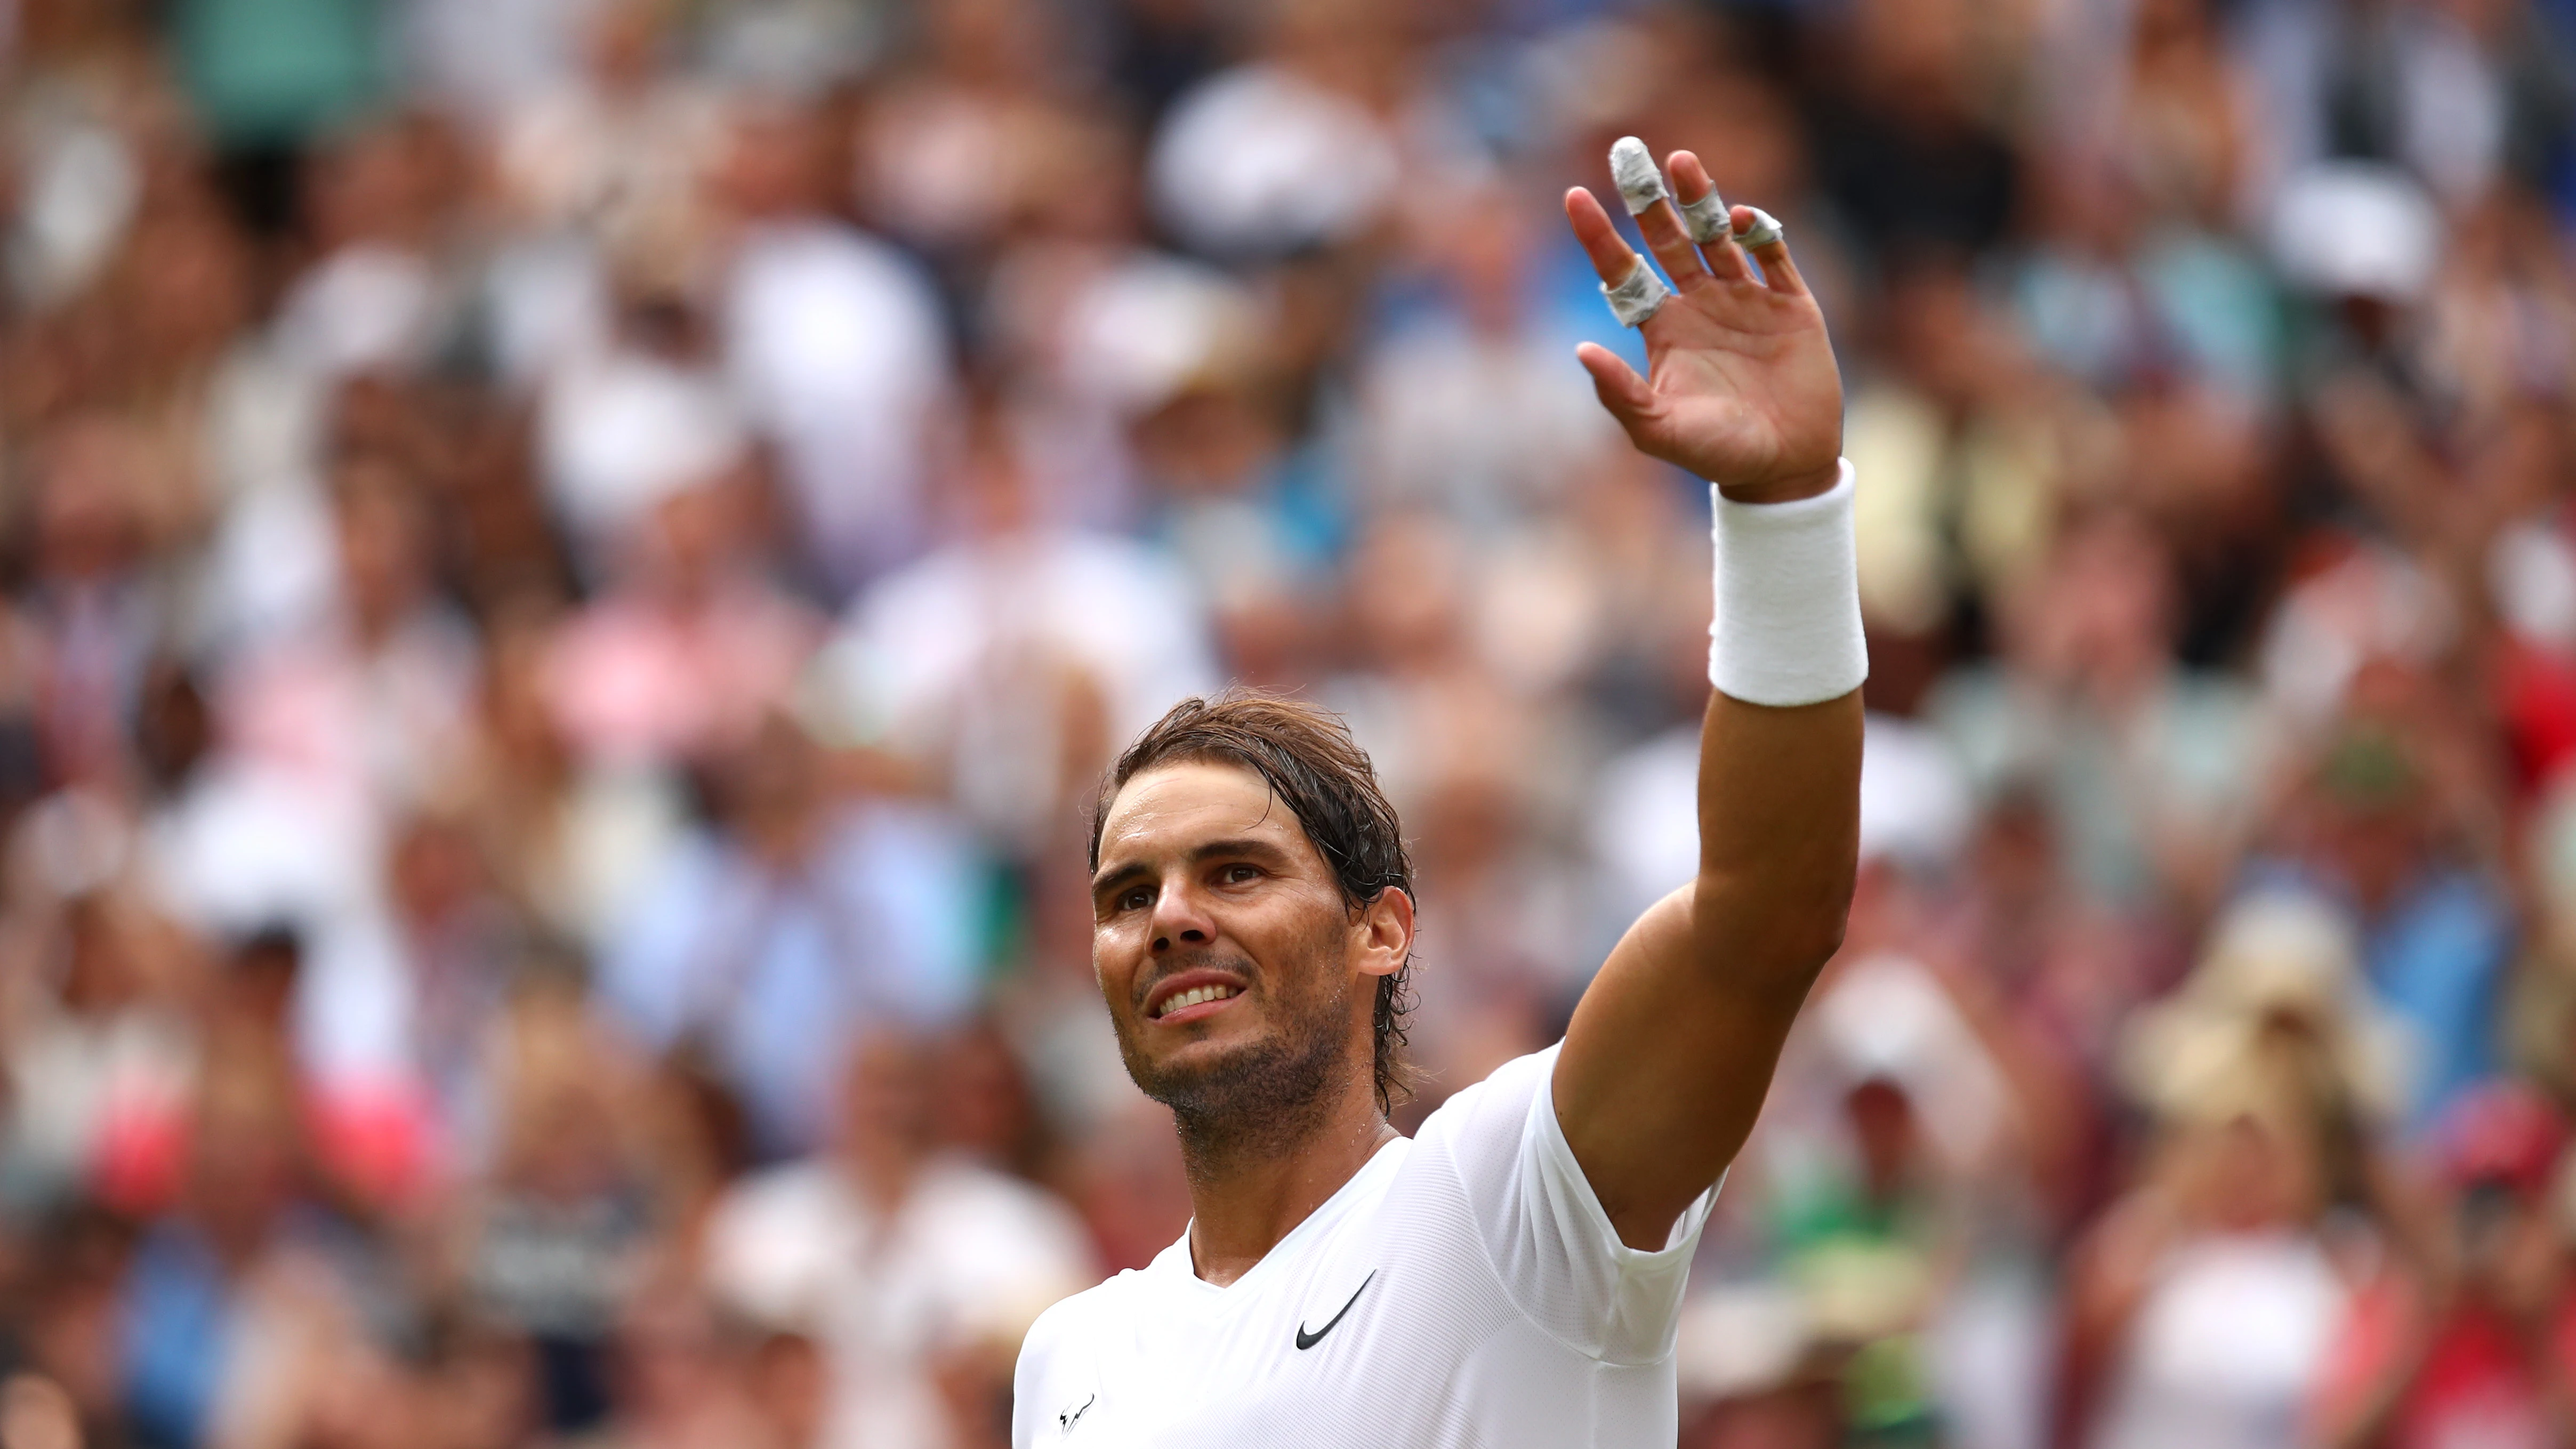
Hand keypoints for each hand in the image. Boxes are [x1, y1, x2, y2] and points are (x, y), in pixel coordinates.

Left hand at [1566, 149, 1843, 503]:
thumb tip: (1579, 351)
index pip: (1623, 271)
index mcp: (1663, 328)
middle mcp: (1700, 304)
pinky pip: (1772, 254)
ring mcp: (1746, 299)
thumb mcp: (1658, 430)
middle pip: (1667, 238)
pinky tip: (1741, 218)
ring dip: (1700, 198)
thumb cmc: (1716, 454)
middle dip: (1647, 197)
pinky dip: (1759, 233)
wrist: (1784, 467)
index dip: (1599, 235)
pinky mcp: (1791, 303)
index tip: (1575, 195)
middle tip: (1626, 151)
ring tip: (1680, 161)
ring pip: (1717, 234)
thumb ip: (1621, 393)